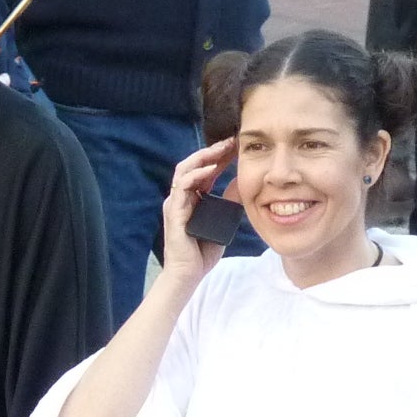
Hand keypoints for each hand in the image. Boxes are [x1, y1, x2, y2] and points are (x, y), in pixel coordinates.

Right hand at [156, 138, 234, 293]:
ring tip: (221, 150)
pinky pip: (182, 186)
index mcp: (192, 198)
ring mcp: (175, 203)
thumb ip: (229, 202)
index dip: (219, 157)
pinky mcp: (174, 212)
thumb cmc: (202, 252)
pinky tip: (210, 169)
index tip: (236, 146)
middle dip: (212, 151)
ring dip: (203, 157)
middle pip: (194, 165)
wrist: (188, 275)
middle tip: (231, 141)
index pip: (204, 170)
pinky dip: (195, 175)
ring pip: (184, 170)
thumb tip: (242, 184)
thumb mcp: (223, 220)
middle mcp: (182, 197)